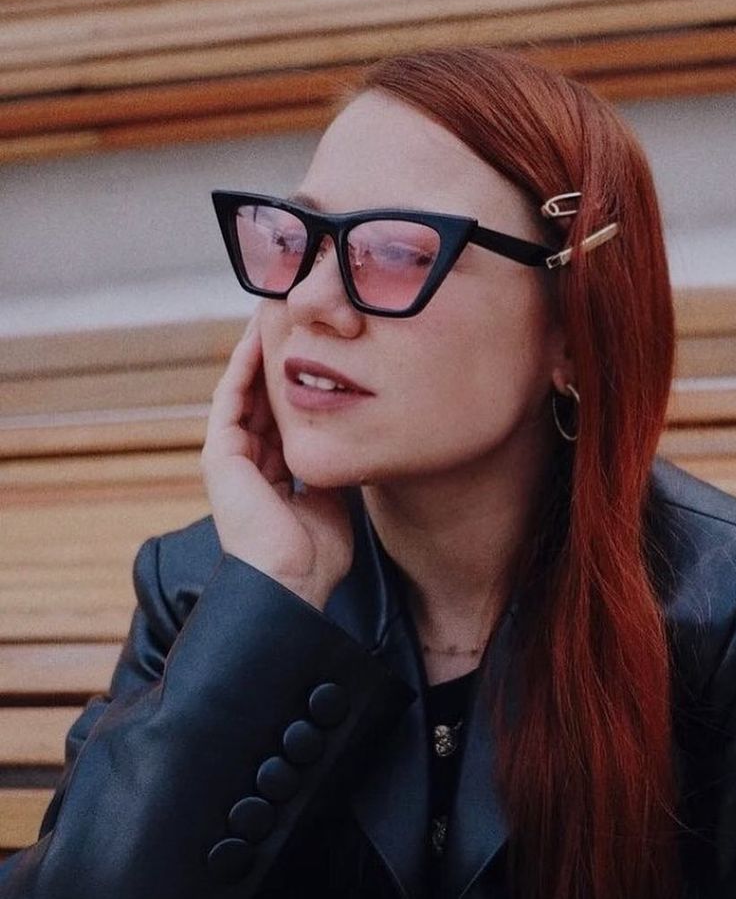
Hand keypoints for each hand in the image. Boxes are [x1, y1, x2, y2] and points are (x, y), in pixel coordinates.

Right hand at [200, 314, 352, 609]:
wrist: (291, 582)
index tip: (322, 352)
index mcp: (273, 475)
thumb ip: (334, 469)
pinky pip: (231, 399)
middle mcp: (249, 462)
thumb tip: (353, 443)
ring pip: (245, 391)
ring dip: (258, 354)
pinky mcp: (220, 454)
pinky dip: (244, 367)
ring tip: (275, 316)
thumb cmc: (316, 555)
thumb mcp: (334, 501)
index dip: (300, 384)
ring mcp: (231, 457)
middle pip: (263, 399)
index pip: (285, 418)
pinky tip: (259, 339)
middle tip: (299, 321)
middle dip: (281, 361)